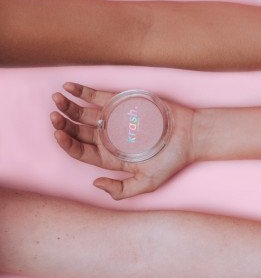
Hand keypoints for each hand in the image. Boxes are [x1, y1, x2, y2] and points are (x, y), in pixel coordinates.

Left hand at [50, 82, 195, 199]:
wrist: (190, 135)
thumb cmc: (171, 160)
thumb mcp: (148, 183)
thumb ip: (122, 189)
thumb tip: (95, 183)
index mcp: (110, 157)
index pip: (81, 151)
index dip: (66, 144)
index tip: (58, 134)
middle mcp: (108, 138)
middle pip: (77, 132)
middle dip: (62, 124)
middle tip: (54, 116)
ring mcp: (113, 119)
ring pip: (82, 113)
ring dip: (67, 107)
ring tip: (56, 100)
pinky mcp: (121, 103)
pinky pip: (96, 96)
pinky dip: (81, 91)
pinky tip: (67, 87)